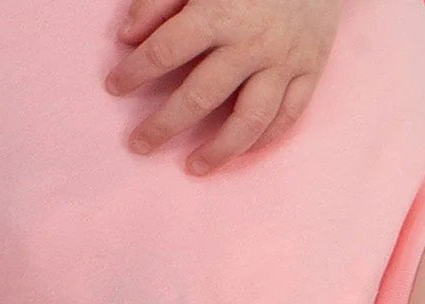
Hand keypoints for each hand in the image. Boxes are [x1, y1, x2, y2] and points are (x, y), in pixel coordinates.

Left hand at [104, 0, 341, 176]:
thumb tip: (128, 36)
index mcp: (219, 11)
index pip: (165, 51)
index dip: (135, 71)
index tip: (114, 87)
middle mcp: (252, 44)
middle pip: (201, 96)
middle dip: (164, 124)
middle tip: (139, 145)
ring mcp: (284, 63)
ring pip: (249, 120)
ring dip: (218, 150)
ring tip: (193, 167)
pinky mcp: (310, 71)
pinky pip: (287, 117)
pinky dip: (263, 140)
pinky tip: (240, 152)